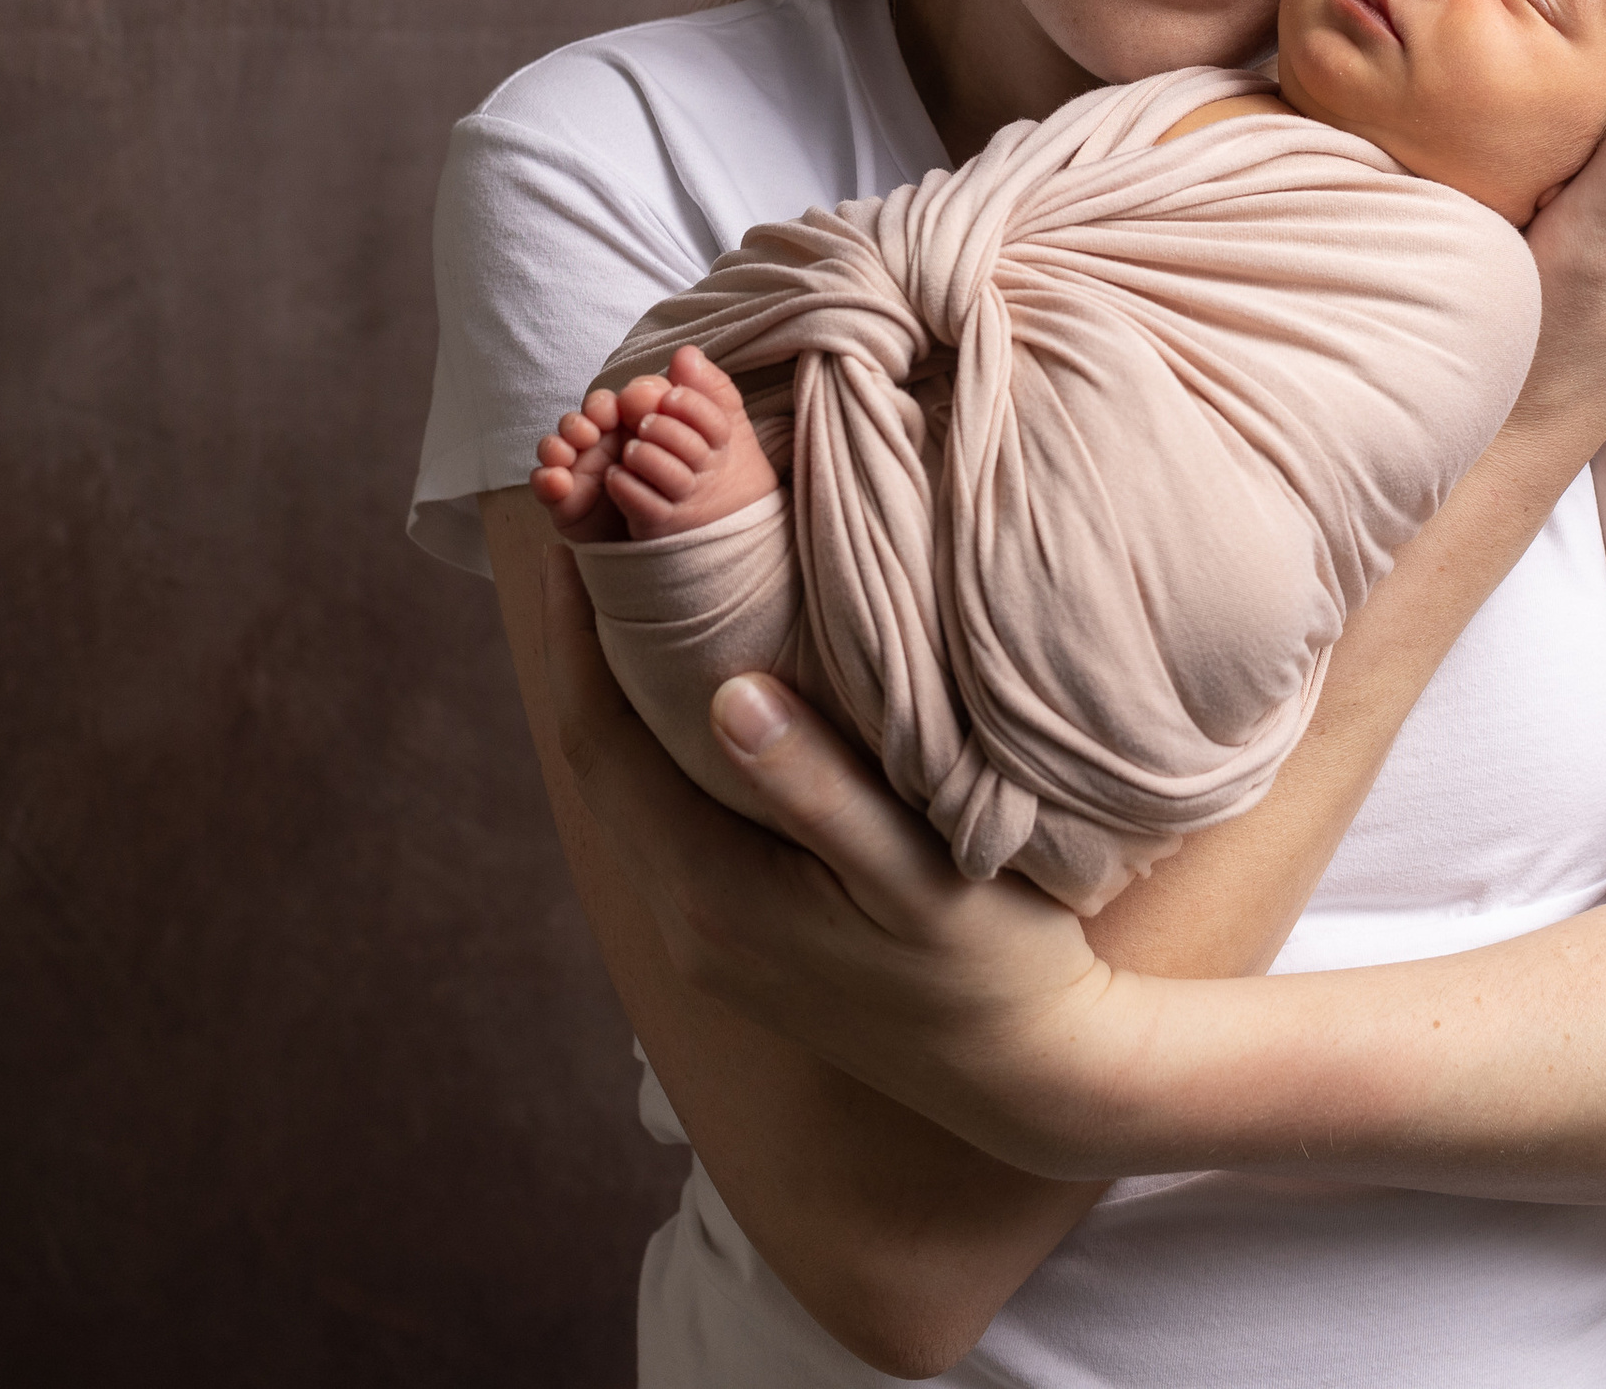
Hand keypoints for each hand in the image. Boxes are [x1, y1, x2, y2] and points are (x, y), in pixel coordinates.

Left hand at [540, 543, 1135, 1173]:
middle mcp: (688, 918)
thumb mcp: (915, 873)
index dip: (577, 634)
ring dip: (625, 686)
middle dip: (589, 642)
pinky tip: (705, 677)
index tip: (576, 528)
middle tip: (599, 527)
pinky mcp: (741, 934)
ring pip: (633, 784)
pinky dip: (668, 732)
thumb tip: (727, 692)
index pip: (601, 743)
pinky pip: (673, 810)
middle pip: (600, 759)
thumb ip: (819, 788)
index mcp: (712, 896)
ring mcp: (710, 933)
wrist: (1028, 1077)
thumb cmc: (990, 966)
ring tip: (641, 580)